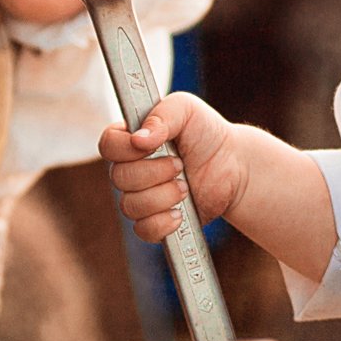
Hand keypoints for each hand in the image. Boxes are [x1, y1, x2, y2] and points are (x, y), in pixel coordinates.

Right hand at [98, 93, 247, 240]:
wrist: (234, 165)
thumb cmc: (206, 133)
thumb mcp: (187, 109)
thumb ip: (162, 114)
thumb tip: (138, 138)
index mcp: (131, 140)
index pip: (107, 145)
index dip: (125, 148)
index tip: (151, 145)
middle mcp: (131, 169)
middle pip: (118, 178)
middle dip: (154, 172)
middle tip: (180, 164)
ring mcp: (142, 197)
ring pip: (130, 205)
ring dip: (162, 196)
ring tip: (185, 186)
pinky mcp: (156, 221)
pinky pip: (143, 230)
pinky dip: (162, 222)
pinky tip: (180, 212)